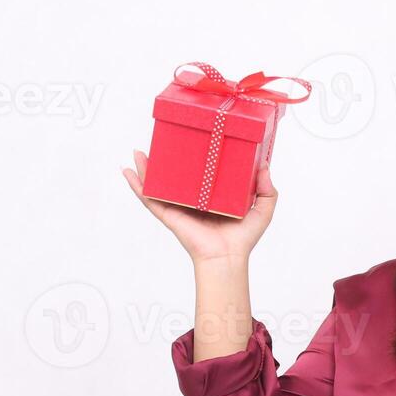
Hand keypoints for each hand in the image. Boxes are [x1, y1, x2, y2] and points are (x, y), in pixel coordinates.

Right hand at [121, 148, 279, 264]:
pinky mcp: (169, 214)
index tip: (191, 139)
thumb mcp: (263, 209)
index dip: (194, 158)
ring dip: (146, 168)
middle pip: (176, 175)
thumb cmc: (244, 238)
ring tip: (138, 151)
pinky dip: (137, 185)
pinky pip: (149, 198)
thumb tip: (264, 166)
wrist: (227, 257)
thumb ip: (267, 190)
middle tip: (161, 141)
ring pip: (158, 183)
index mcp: (211, 196)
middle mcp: (193, 200)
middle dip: (166, 160)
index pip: (200, 174)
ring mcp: (179, 206)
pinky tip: (128, 171)